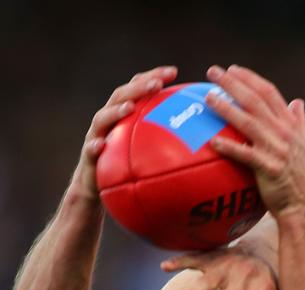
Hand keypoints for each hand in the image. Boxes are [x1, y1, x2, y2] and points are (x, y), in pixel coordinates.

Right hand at [71, 66, 177, 200]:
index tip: (173, 71)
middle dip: (138, 87)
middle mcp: (108, 121)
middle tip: (157, 83)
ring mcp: (96, 136)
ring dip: (116, 110)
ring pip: (102, 118)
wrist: (95, 187)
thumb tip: (202, 140)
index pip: (137, 88)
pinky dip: (95, 145)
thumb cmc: (126, 167)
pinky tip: (101, 144)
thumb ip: (167, 140)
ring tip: (130, 107)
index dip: (153, 76)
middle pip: (121, 96)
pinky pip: (90, 150)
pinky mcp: (88, 157)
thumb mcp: (148, 151)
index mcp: (123, 114)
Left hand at [204, 64, 304, 219]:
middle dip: (233, 84)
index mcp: (291, 125)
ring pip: (248, 123)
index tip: (233, 69)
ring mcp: (277, 150)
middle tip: (213, 72)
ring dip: (227, 109)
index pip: (270, 94)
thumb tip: (298, 102)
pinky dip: (229, 147)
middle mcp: (284, 133)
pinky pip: (246, 155)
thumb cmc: (302, 177)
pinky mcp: (269, 168)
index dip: (251, 79)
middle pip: (255, 102)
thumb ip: (300, 122)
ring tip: (209, 98)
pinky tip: (212, 142)